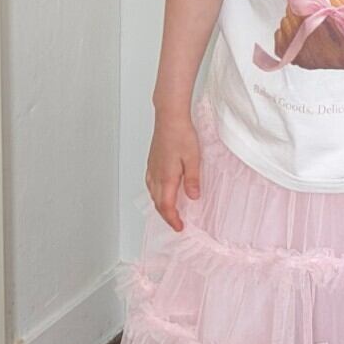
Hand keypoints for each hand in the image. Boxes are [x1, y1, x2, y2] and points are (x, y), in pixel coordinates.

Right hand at [145, 112, 200, 230]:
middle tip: (177, 223)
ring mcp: (152, 168)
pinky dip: (156, 194)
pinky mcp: (151, 162)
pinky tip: (162, 192)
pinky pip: (151, 184)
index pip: (166, 206)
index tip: (180, 227)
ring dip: (160, 206)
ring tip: (170, 212)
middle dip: (166, 216)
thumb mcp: (193, 159)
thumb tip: (193, 197)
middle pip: (158, 203)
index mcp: (166, 177)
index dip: (173, 219)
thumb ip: (192, 180)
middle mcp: (155, 175)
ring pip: (153, 194)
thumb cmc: (181, 134)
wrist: (169, 116)